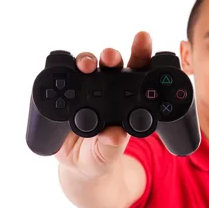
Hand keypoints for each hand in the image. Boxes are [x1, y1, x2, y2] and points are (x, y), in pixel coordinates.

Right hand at [54, 32, 151, 178]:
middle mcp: (109, 91)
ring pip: (89, 68)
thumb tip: (115, 135)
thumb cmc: (100, 158)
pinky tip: (66, 70)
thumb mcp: (107, 158)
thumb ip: (112, 147)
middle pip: (113, 66)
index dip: (143, 56)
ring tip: (86, 65)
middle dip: (113, 56)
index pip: (139, 75)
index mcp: (128, 102)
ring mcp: (87, 90)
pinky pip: (65, 79)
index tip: (144, 41)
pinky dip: (65, 72)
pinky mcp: (66, 95)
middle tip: (110, 58)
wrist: (77, 165)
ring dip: (88, 61)